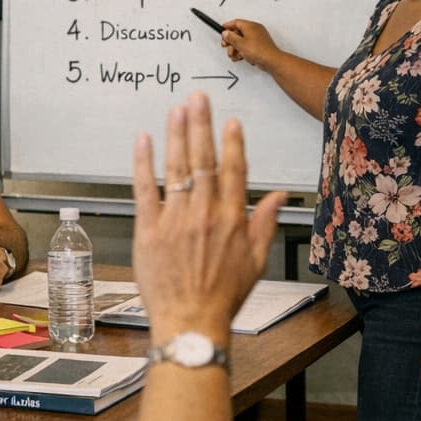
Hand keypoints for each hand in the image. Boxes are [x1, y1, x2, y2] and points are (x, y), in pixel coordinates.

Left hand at [132, 93, 284, 337]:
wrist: (190, 322)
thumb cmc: (222, 297)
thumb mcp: (256, 262)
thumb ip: (263, 224)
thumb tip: (277, 197)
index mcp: (231, 220)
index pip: (234, 170)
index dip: (232, 143)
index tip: (230, 121)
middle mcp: (204, 214)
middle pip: (203, 159)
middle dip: (201, 125)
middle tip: (198, 98)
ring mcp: (175, 219)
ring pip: (176, 167)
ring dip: (176, 134)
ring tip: (176, 109)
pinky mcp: (149, 229)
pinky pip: (145, 188)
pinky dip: (143, 163)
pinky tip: (143, 140)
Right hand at [220, 19, 278, 68]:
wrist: (271, 60)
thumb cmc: (259, 51)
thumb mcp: (240, 44)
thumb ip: (231, 37)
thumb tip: (226, 33)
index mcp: (251, 26)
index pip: (236, 22)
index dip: (227, 26)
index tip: (222, 30)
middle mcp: (255, 30)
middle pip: (238, 32)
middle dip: (231, 41)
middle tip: (226, 45)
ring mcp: (258, 38)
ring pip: (242, 40)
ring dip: (236, 48)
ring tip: (235, 54)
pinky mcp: (259, 45)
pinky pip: (247, 46)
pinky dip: (242, 51)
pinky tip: (241, 56)